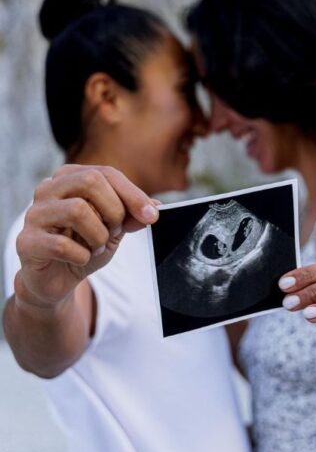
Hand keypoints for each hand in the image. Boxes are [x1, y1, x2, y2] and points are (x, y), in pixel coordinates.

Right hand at [15, 165, 157, 310]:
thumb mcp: (115, 228)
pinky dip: (82, 256)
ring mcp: (34, 214)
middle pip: (90, 180)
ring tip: (96, 247)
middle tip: (114, 231)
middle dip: (114, 211)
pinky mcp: (26, 241)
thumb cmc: (85, 245)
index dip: (133, 195)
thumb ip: (132, 215)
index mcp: (69, 178)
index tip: (152, 216)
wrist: (58, 278)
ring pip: (77, 210)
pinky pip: (63, 245)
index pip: (106, 173)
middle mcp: (48, 189)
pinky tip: (80, 259)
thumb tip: (154, 206)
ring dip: (99, 236)